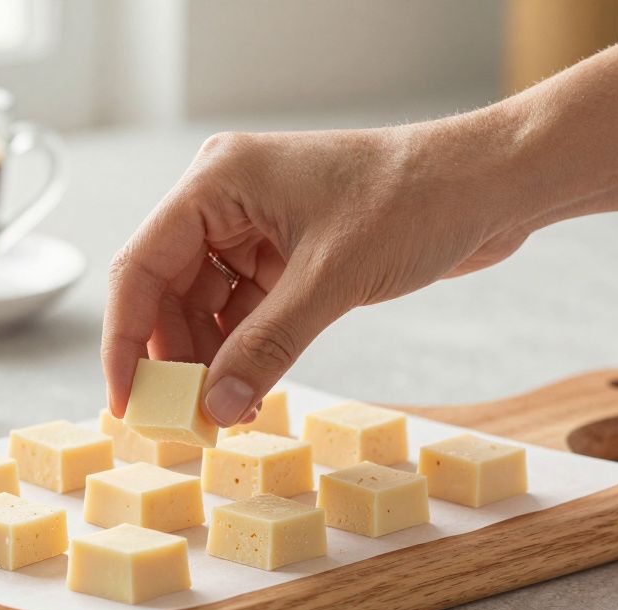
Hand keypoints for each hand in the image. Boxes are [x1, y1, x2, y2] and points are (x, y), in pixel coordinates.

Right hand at [102, 119, 532, 425]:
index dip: (125, 339)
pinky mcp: (285, 255)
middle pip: (167, 292)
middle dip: (172, 358)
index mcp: (218, 181)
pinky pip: (242, 313)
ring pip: (203, 308)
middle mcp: (226, 201)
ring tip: (220, 414)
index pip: (141, 266)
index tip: (126, 401)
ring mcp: (255, 228)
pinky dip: (242, 353)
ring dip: (209, 362)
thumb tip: (214, 409)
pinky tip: (248, 391)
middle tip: (180, 420)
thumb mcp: (332, 280)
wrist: (492, 185)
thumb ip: (266, 347)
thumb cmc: (416, 198)